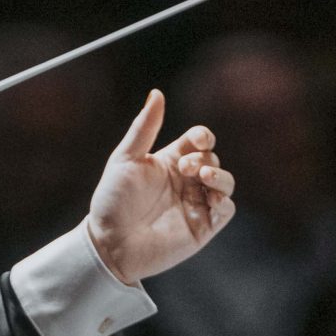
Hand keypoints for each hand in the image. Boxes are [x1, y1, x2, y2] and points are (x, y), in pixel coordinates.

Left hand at [84, 90, 235, 285]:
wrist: (109, 243)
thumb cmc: (113, 200)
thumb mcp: (126, 158)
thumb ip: (145, 127)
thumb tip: (157, 93)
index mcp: (169, 161)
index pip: (198, 141)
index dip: (203, 136)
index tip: (198, 139)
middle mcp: (186, 181)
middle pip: (213, 158)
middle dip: (204, 157)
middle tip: (185, 167)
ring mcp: (196, 203)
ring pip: (225, 182)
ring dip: (220, 175)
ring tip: (203, 176)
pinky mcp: (203, 227)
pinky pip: (226, 209)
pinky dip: (224, 199)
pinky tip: (211, 197)